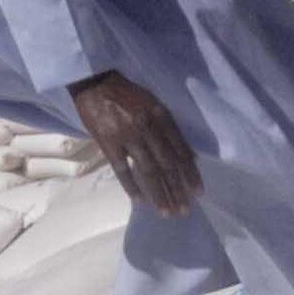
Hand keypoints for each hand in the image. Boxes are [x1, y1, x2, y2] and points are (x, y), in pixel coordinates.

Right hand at [70, 70, 201, 217]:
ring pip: (148, 171)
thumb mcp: (154, 105)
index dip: (190, 173)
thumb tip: (190, 156)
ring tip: (167, 212)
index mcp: (161, 117)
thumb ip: (171, 129)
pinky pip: (122, 170)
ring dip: (159, 193)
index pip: (180, 151)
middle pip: (167, 165)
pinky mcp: (108, 143)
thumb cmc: (128, 95)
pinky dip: (131, 186)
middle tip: (184, 210)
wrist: (95, 83)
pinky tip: (140, 201)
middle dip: (177, 190)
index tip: (198, 192)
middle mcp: (148, 128)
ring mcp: (127, 136)